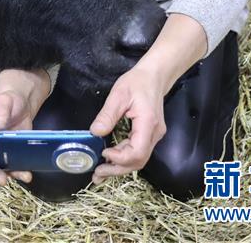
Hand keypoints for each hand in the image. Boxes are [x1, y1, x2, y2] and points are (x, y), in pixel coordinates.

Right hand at [0, 83, 42, 185]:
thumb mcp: (5, 101)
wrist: (19, 105)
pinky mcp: (5, 153)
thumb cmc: (9, 101)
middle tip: (2, 179)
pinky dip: (16, 171)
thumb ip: (1, 112)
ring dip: (6, 174)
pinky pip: (8, 165)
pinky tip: (25, 174)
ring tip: (21, 177)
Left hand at [88, 66, 166, 185]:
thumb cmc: (137, 82)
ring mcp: (154, 136)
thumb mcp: (119, 94)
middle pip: (138, 161)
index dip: (120, 158)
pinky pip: (137, 152)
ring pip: (138, 160)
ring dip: (119, 167)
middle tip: (97, 175)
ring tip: (100, 172)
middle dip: (117, 169)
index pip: (138, 152)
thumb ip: (107, 114)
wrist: (154, 77)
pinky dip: (123, 158)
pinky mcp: (149, 135)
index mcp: (148, 124)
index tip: (103, 153)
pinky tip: (110, 160)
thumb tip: (95, 132)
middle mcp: (154, 134)